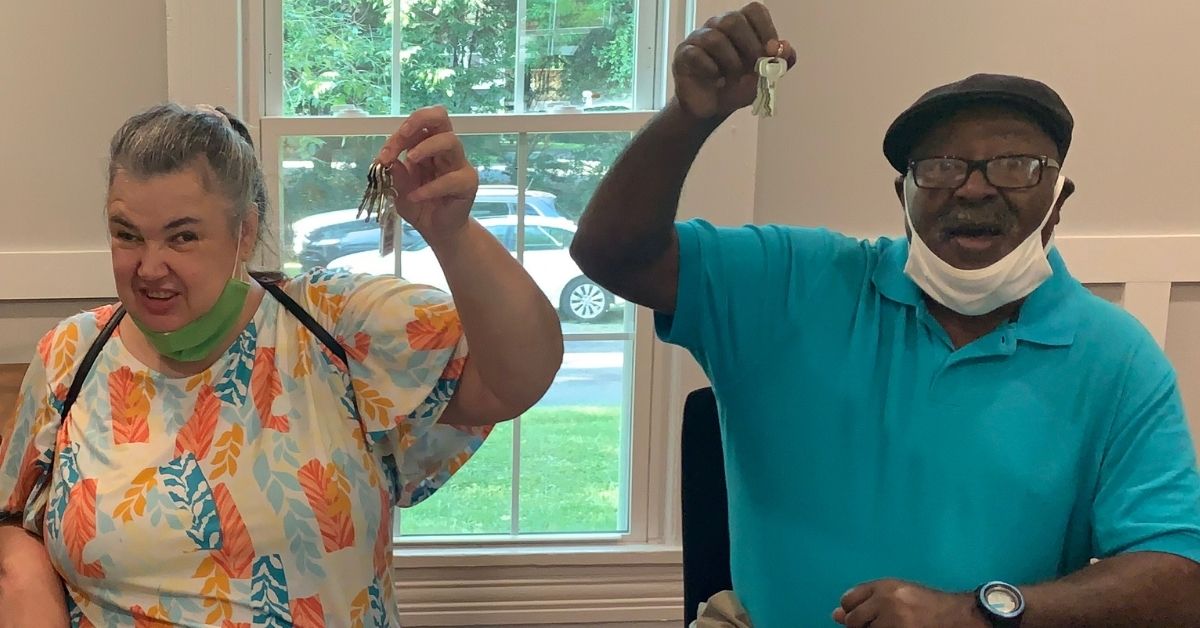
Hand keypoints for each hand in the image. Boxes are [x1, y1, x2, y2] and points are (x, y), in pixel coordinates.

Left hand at [376, 105, 479, 244]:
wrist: (436, 230)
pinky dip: (431, 187)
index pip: (416, 126)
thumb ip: (394, 172)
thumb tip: (385, 158)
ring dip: (427, 146)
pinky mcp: (468, 183)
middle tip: (402, 135)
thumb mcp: (398, 188)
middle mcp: (444, 150)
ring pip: (450, 141)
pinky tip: (416, 196)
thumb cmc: (419, 204)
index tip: (383, 156)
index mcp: (426, 145)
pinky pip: (452, 179)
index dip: (398, 136)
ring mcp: (459, 164)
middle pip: (440, 117)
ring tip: (411, 160)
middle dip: (419, 120)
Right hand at [672, 1, 796, 119]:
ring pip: (715, 38)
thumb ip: (780, 63)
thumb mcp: (765, 78)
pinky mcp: (684, 54)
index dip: (766, 29)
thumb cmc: (736, 87)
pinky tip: (716, 80)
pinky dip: (711, 70)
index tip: (771, 51)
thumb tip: (786, 48)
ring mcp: (699, 38)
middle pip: (733, 19)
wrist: (712, 108)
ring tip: (732, 76)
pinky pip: (697, 54)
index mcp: (740, 26)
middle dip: (749, 46)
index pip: (754, 10)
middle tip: (753, 66)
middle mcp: (718, 26)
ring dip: (730, 62)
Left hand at [833, 579, 987, 627]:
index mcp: (885, 586)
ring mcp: (894, 620)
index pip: (849, 600)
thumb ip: (868, 602)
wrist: (959, 617)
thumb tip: (835, 615)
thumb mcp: (898, 595)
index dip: (852, 612)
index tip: (861, 618)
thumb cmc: (929, 606)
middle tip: (880, 625)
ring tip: (894, 625)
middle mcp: (886, 600)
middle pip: (853, 619)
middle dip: (861, 626)